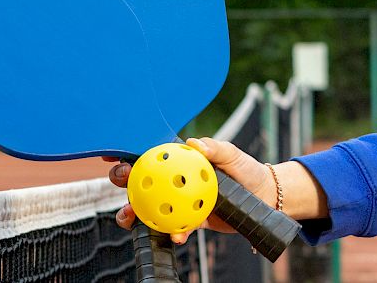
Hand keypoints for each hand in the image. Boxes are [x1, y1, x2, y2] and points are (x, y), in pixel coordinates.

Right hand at [104, 137, 275, 243]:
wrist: (263, 198)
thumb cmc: (245, 169)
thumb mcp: (232, 154)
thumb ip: (215, 148)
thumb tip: (194, 143)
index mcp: (180, 161)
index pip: (151, 154)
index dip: (130, 152)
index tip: (113, 152)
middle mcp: (175, 180)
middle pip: (142, 179)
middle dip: (124, 179)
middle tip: (121, 180)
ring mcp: (179, 201)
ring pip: (150, 206)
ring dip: (135, 212)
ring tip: (129, 216)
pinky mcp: (189, 221)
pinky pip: (175, 227)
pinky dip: (171, 232)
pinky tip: (173, 235)